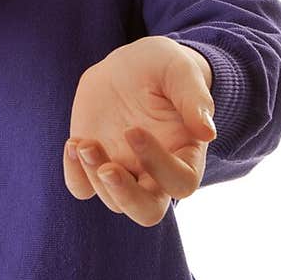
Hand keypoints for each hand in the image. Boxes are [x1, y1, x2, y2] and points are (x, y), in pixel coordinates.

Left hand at [63, 37, 216, 225]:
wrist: (128, 67)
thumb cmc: (163, 68)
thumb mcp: (180, 70)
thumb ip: (194, 98)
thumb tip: (207, 133)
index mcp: (185, 154)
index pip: (181, 182)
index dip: (158, 165)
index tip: (134, 130)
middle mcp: (155, 172)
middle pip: (147, 212)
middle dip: (126, 198)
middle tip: (107, 169)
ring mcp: (123, 170)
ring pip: (111, 201)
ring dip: (94, 175)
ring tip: (83, 143)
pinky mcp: (94, 163)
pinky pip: (81, 188)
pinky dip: (74, 175)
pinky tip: (73, 145)